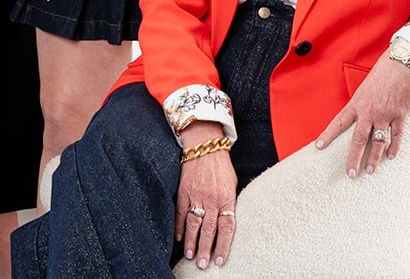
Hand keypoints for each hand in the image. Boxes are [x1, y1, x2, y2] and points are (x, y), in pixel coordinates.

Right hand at [175, 125, 237, 268]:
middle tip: (202, 265)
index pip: (226, 227)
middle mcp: (211, 199)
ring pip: (193, 224)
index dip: (223, 245)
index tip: (219, 260)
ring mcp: (196, 195)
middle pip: (208, 229)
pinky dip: (178, 226)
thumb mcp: (232, 184)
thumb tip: (226, 222)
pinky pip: (180, 212)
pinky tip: (177, 237)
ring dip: (191, 241)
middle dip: (205, 249)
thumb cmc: (221, 165)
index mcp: (226, 198)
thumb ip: (229, 203)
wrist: (205, 145)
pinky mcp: (183, 191)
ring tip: (190, 256)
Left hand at [314, 51, 409, 176]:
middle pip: (358, 139)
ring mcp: (385, 114)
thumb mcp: (362, 89)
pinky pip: (397, 135)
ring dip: (374, 158)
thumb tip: (355, 121)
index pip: (338, 122)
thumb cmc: (380, 75)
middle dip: (354, 158)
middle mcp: (369, 111)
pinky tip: (390, 156)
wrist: (400, 64)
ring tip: (370, 170)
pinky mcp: (400, 115)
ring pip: (378, 141)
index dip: (328, 135)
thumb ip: (359, 106)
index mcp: (356, 103)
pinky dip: (394, 147)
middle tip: (350, 173)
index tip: (319, 147)